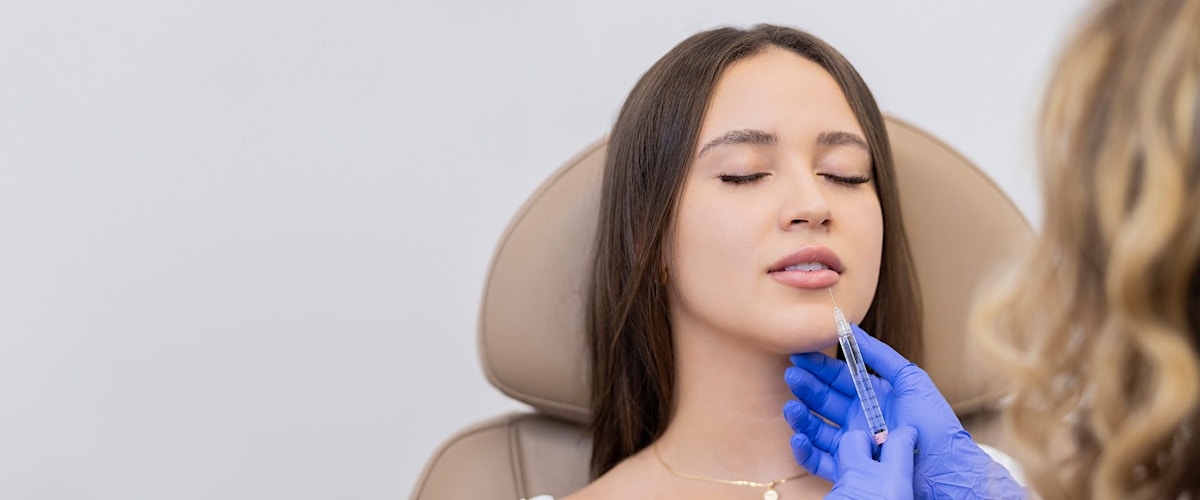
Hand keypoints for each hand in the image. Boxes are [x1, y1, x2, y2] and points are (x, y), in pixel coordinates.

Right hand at [783, 324, 1024, 498]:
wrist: (945, 468)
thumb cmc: (934, 424)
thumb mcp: (910, 380)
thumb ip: (879, 354)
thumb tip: (849, 328)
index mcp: (873, 395)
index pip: (839, 376)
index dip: (819, 366)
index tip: (799, 355)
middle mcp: (860, 418)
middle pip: (824, 400)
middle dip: (806, 387)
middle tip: (791, 375)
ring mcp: (854, 444)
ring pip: (817, 428)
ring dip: (801, 416)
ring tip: (791, 407)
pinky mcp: (851, 469)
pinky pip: (819, 460)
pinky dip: (805, 449)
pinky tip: (799, 436)